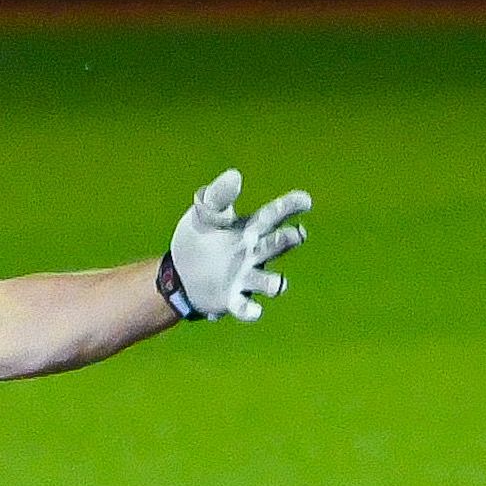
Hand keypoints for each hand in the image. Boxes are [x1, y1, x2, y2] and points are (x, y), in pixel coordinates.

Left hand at [164, 169, 309, 322]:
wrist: (179, 274)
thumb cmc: (199, 239)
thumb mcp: (203, 214)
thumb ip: (218, 195)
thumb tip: (235, 174)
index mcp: (250, 230)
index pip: (274, 215)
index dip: (291, 207)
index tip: (306, 200)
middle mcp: (254, 254)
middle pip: (278, 245)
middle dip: (288, 240)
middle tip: (295, 235)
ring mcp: (246, 278)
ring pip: (270, 282)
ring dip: (274, 283)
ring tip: (276, 284)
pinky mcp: (232, 299)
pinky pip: (246, 307)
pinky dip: (251, 310)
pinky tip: (253, 310)